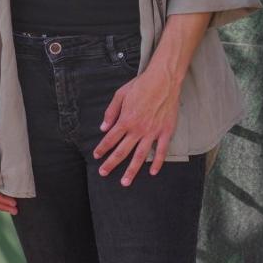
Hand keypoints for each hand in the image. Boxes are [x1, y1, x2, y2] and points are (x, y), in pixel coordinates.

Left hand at [93, 63, 180, 186]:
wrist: (163, 80)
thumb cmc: (141, 85)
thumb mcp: (121, 94)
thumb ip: (111, 112)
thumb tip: (103, 127)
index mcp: (126, 120)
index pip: (110, 139)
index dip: (102, 148)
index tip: (96, 156)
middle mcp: (138, 129)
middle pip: (122, 151)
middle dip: (111, 164)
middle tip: (103, 173)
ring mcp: (152, 132)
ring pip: (140, 156)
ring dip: (132, 170)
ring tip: (125, 182)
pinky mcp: (166, 132)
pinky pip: (161, 151)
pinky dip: (157, 162)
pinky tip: (153, 172)